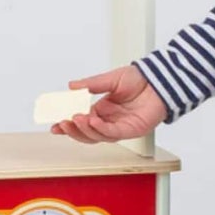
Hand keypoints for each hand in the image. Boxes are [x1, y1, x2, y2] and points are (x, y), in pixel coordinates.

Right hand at [49, 66, 165, 144]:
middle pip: (86, 133)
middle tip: (62, 123)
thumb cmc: (139, 80)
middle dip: (72, 130)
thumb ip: (91, 84)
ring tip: (75, 118)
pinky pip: (112, 133)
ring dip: (84, 129)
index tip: (55, 124)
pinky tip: (92, 120)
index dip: (67, 125)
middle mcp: (109, 121)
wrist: (159, 80)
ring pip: (97, 136)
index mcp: (102, 110)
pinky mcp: (131, 130)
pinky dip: (100, 128)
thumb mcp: (110, 79)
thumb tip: (71, 86)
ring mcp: (119, 127)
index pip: (81, 121)